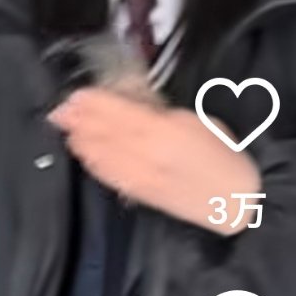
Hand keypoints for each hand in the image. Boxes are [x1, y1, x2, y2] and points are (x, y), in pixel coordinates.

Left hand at [47, 92, 257, 233]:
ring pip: (100, 154)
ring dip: (79, 138)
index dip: (94, 103)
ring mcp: (139, 175)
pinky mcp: (138, 193)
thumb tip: (132, 102)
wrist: (235, 201)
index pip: (118, 113)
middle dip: (79, 119)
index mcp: (164, 130)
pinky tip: (82, 152)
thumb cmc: (224, 157)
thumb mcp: (195, 121)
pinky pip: (107, 174)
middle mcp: (146, 154)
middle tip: (60, 108)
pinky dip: (91, 161)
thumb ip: (159, 112)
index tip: (77, 94)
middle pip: (103, 132)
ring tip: (65, 126)